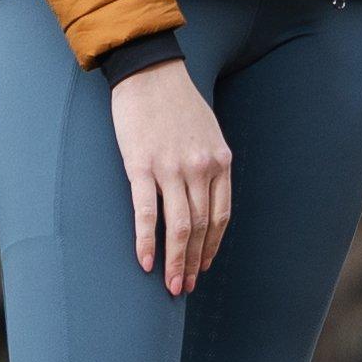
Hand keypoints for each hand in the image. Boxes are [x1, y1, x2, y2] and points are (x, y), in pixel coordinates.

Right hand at [110, 60, 232, 294]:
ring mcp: (171, 169)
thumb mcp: (208, 133)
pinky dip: (146, 241)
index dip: (212, 246)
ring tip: (169, 285)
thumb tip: (205, 197)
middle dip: (193, 261)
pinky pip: (147, 212)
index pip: (221, 216)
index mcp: (220, 161)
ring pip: (178, 226)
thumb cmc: (177, 104)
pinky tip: (145, 262)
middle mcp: (200, 168)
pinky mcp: (141, 166)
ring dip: (174, 260)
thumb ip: (210, 164)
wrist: (149, 73)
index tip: (204, 266)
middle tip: (183, 288)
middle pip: (200, 227)